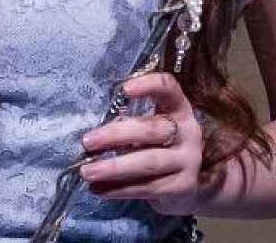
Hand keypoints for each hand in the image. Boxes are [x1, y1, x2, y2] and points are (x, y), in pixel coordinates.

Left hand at [79, 72, 204, 214]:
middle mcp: (188, 131)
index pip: (168, 88)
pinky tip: (99, 189)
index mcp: (179, 108)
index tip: (124, 89)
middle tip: (87, 142)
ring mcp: (189, 160)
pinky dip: (120, 189)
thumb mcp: (150, 127)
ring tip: (87, 171)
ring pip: (148, 162)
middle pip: (151, 129)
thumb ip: (130, 123)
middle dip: (115, 135)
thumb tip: (98, 133)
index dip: (149, 85)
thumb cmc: (159, 144)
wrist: (187, 183)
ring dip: (114, 167)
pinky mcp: (183, 186)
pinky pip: (147, 187)